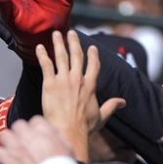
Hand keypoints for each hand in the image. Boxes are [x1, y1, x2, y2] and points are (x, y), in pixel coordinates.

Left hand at [0, 116, 72, 163]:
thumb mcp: (68, 146)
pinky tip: (6, 159)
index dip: (37, 129)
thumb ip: (56, 135)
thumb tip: (50, 132)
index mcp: (42, 129)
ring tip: (14, 149)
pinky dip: (0, 155)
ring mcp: (15, 147)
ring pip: (5, 135)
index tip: (38, 136)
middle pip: (18, 125)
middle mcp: (26, 135)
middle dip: (21, 133)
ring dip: (9, 141)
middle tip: (26, 143)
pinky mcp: (7, 160)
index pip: (35, 120)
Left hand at [39, 30, 124, 161]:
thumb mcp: (102, 116)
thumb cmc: (84, 127)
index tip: (91, 47)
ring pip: (61, 56)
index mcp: (90, 86)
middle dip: (74, 42)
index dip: (93, 55)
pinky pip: (46, 65)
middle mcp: (78, 79)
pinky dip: (42, 55)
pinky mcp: (50, 84)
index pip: (93, 65)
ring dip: (58, 44)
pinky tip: (39, 47)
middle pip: (76, 55)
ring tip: (56, 34)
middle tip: (71, 33)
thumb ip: (111, 106)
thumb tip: (123, 102)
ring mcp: (63, 80)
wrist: (68, 130)